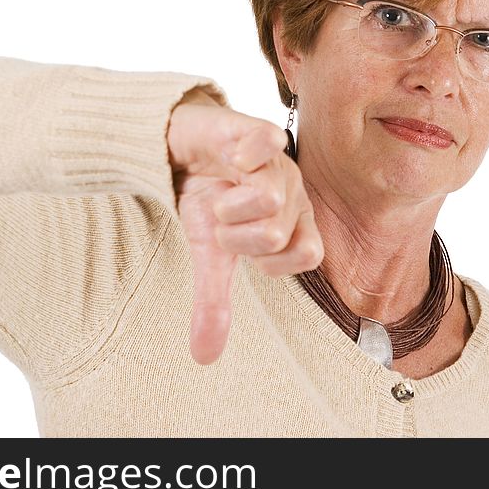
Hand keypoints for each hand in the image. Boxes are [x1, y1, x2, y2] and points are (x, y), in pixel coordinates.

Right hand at [167, 90, 323, 364]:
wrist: (181, 149)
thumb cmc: (207, 200)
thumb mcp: (209, 254)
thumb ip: (213, 300)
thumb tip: (203, 357)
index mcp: (294, 221)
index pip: (307, 254)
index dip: (268, 260)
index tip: (239, 251)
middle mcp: (293, 191)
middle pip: (277, 232)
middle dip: (236, 235)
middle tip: (221, 220)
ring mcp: (275, 161)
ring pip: (267, 198)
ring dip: (229, 206)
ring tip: (219, 195)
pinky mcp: (252, 131)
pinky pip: (264, 144)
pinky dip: (244, 155)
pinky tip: (231, 159)